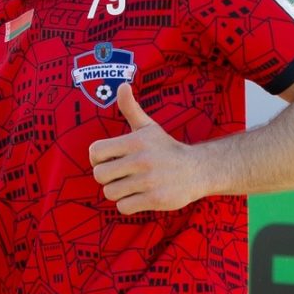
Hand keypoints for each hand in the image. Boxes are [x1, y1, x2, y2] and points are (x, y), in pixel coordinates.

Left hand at [88, 84, 211, 214]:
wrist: (197, 170)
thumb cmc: (165, 148)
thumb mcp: (148, 127)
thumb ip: (131, 108)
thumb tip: (122, 85)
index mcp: (135, 141)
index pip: (95, 152)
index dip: (96, 158)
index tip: (107, 160)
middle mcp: (141, 160)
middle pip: (99, 175)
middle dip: (106, 177)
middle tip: (118, 175)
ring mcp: (149, 181)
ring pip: (110, 193)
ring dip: (117, 192)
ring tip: (130, 186)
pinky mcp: (155, 199)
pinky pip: (123, 207)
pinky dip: (127, 204)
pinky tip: (138, 196)